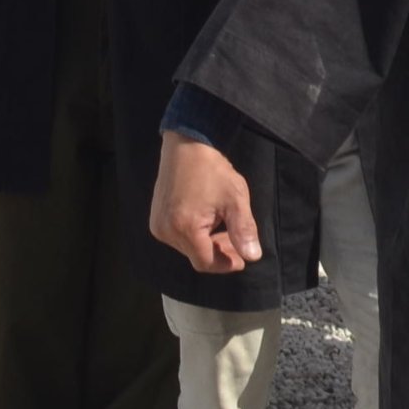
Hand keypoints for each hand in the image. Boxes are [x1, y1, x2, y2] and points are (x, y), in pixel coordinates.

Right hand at [150, 134, 260, 274]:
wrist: (186, 144)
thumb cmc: (211, 170)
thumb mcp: (235, 198)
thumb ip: (243, 230)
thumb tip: (252, 256)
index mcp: (185, 227)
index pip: (206, 262)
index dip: (226, 264)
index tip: (242, 259)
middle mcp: (166, 230)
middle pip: (196, 256)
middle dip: (218, 252)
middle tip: (236, 242)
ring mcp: (158, 224)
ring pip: (187, 248)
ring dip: (206, 244)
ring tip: (222, 227)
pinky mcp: (155, 218)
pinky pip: (177, 237)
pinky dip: (193, 235)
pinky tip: (206, 221)